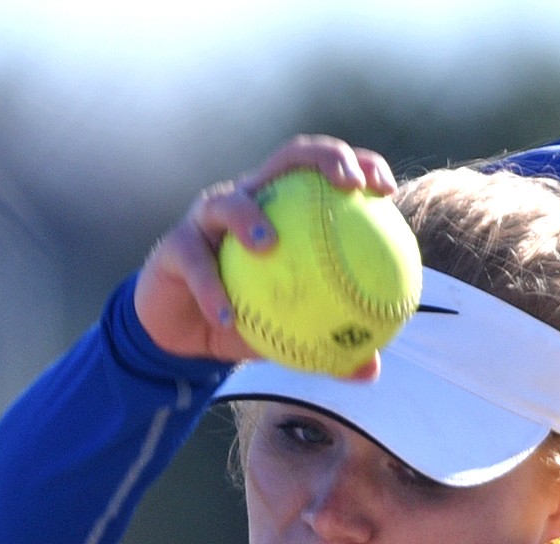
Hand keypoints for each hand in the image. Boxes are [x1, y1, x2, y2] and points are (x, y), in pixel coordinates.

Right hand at [133, 136, 397, 369]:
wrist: (181, 335)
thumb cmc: (242, 323)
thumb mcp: (287, 337)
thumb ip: (327, 347)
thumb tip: (370, 370)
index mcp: (282, 211)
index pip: (324, 174)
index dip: (357, 166)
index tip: (385, 189)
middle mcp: (249, 199)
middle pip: (289, 158)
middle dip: (323, 158)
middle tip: (348, 185)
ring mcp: (208, 217)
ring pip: (229, 203)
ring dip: (249, 219)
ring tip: (269, 245)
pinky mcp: (174, 246)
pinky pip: (196, 266)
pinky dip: (211, 292)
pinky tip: (227, 317)